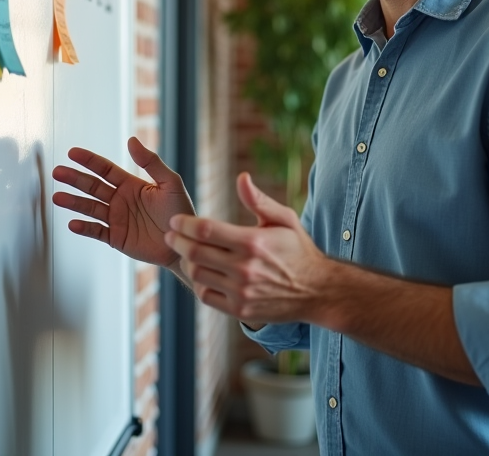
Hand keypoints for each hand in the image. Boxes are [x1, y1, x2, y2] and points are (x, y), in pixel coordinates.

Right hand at [52, 137, 193, 269]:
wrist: (184, 243)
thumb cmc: (181, 212)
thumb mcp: (170, 183)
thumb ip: (151, 162)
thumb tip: (132, 140)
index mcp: (131, 184)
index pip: (105, 169)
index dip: (89, 161)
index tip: (72, 153)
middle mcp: (120, 200)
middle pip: (92, 186)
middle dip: (75, 179)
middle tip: (57, 172)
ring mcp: (116, 219)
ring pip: (90, 208)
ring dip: (74, 202)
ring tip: (57, 197)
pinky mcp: (116, 238)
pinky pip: (96, 232)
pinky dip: (84, 228)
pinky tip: (72, 223)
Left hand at [166, 172, 329, 325]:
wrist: (317, 290)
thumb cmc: (298, 250)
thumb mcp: (284, 219)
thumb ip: (258, 200)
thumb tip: (241, 177)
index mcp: (252, 242)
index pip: (205, 230)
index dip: (184, 224)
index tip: (175, 221)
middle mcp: (244, 268)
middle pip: (195, 252)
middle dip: (177, 241)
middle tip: (171, 235)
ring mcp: (241, 291)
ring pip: (197, 275)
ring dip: (186, 261)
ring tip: (186, 253)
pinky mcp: (240, 310)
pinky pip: (206, 296)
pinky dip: (199, 284)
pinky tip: (202, 273)